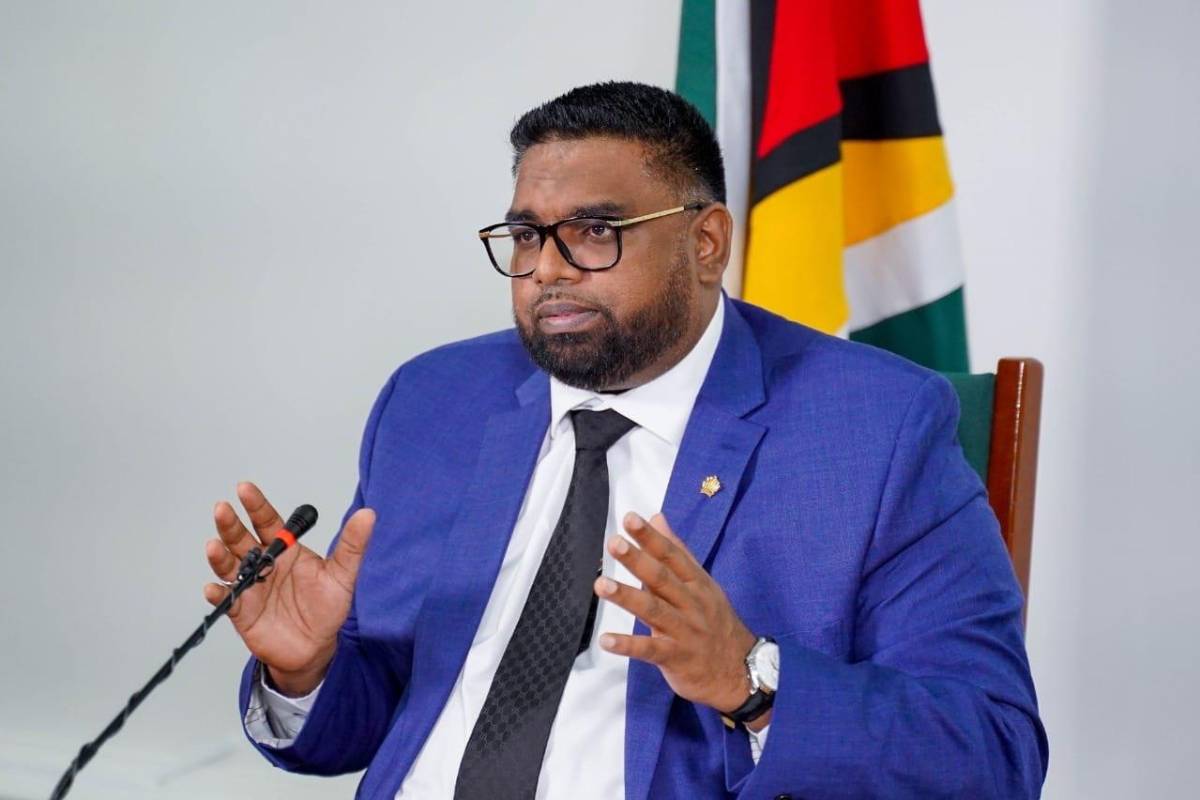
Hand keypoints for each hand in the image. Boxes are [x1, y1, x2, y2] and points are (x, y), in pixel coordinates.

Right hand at [203, 482, 374, 695]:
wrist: (316, 647)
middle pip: (242, 540)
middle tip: (222, 509)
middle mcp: (263, 565)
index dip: (256, 506)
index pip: (267, 522)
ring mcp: (250, 587)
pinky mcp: (243, 612)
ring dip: (219, 556)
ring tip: (214, 546)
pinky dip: (218, 595)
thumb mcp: (344, 575)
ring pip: (229, 566)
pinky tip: (214, 589)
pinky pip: (226, 601)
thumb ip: (352, 545)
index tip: (245, 488)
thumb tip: (368, 514)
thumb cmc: (327, 608)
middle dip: (230, 525)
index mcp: (286, 551)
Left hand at [594, 512, 762, 724]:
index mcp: (697, 584)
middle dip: (638, 560)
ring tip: (601, 584)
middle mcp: (692, 604)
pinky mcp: (676, 658)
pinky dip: (628, 645)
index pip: (672, 556)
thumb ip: (677, 552)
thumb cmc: (715, 623)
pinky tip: (606, 640)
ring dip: (626, 597)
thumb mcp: (703, 584)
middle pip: (662, 579)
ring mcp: (685, 631)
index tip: (630, 519)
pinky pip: (649, 650)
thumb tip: (657, 517)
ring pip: (653, 610)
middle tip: (614, 543)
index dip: (651, 538)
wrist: (742, 672)